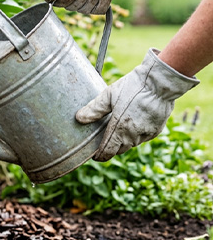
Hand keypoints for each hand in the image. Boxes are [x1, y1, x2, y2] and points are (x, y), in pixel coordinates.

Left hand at [76, 49, 198, 161]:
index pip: (108, 151)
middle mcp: (133, 135)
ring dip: (124, 141)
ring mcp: (146, 134)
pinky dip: (136, 135)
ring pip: (131, 144)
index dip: (100, 156)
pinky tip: (133, 125)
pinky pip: (143, 138)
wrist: (160, 83)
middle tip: (104, 142)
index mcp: (119, 128)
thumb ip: (94, 109)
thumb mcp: (109, 95)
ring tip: (117, 132)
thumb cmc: (132, 86)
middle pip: (119, 149)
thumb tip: (79, 118)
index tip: (95, 156)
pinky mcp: (156, 130)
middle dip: (111, 147)